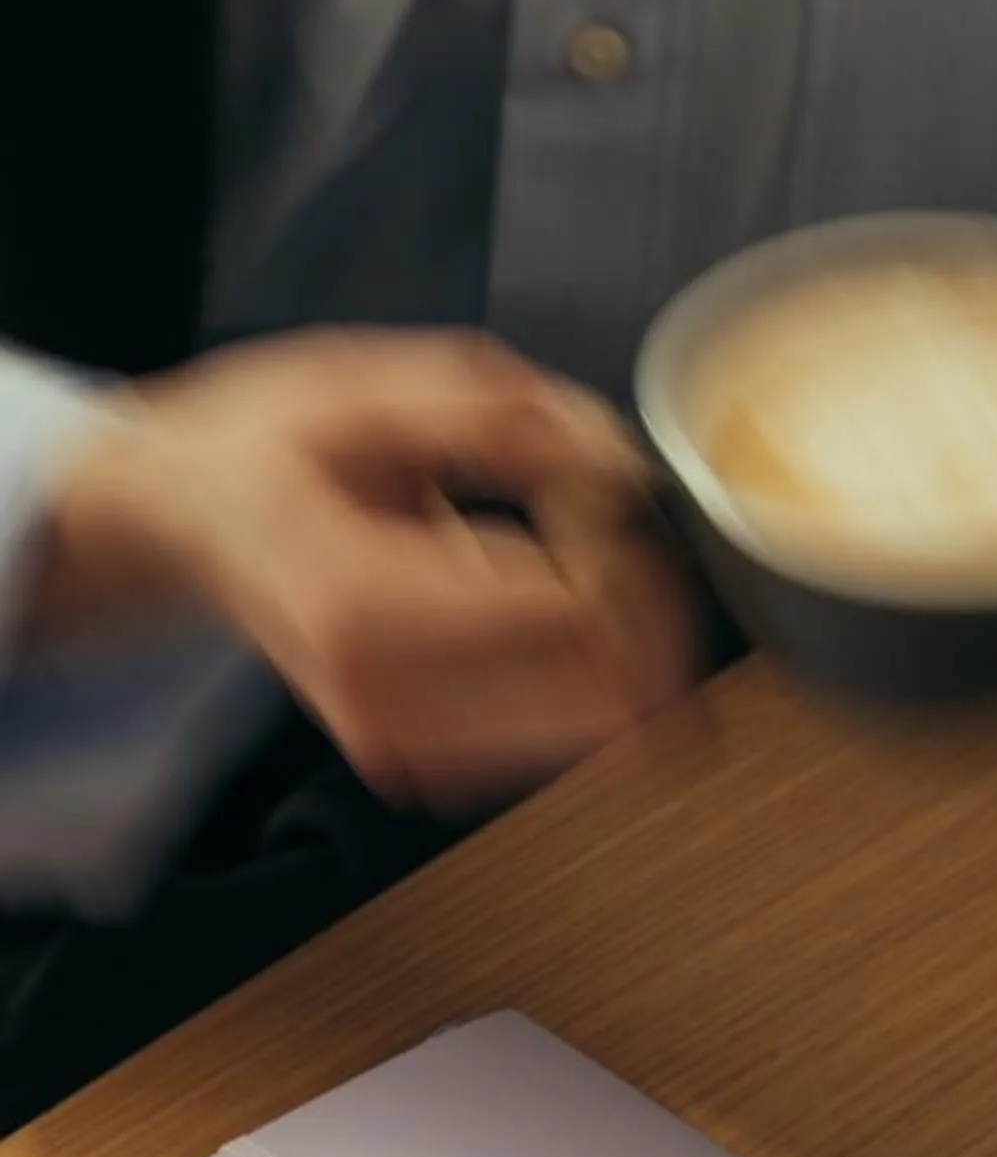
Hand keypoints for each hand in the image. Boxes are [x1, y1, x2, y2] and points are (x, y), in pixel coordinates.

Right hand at [27, 329, 694, 812]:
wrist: (188, 525)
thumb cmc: (267, 449)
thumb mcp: (369, 388)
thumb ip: (501, 416)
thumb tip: (618, 459)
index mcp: (366, 605)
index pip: (578, 616)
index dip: (629, 551)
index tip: (602, 486)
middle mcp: (390, 702)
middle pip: (613, 695)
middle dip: (648, 605)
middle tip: (607, 523)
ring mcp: (409, 751)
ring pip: (603, 727)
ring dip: (623, 641)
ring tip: (566, 555)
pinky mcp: (429, 768)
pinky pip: (564, 735)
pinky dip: (585, 671)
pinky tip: (540, 604)